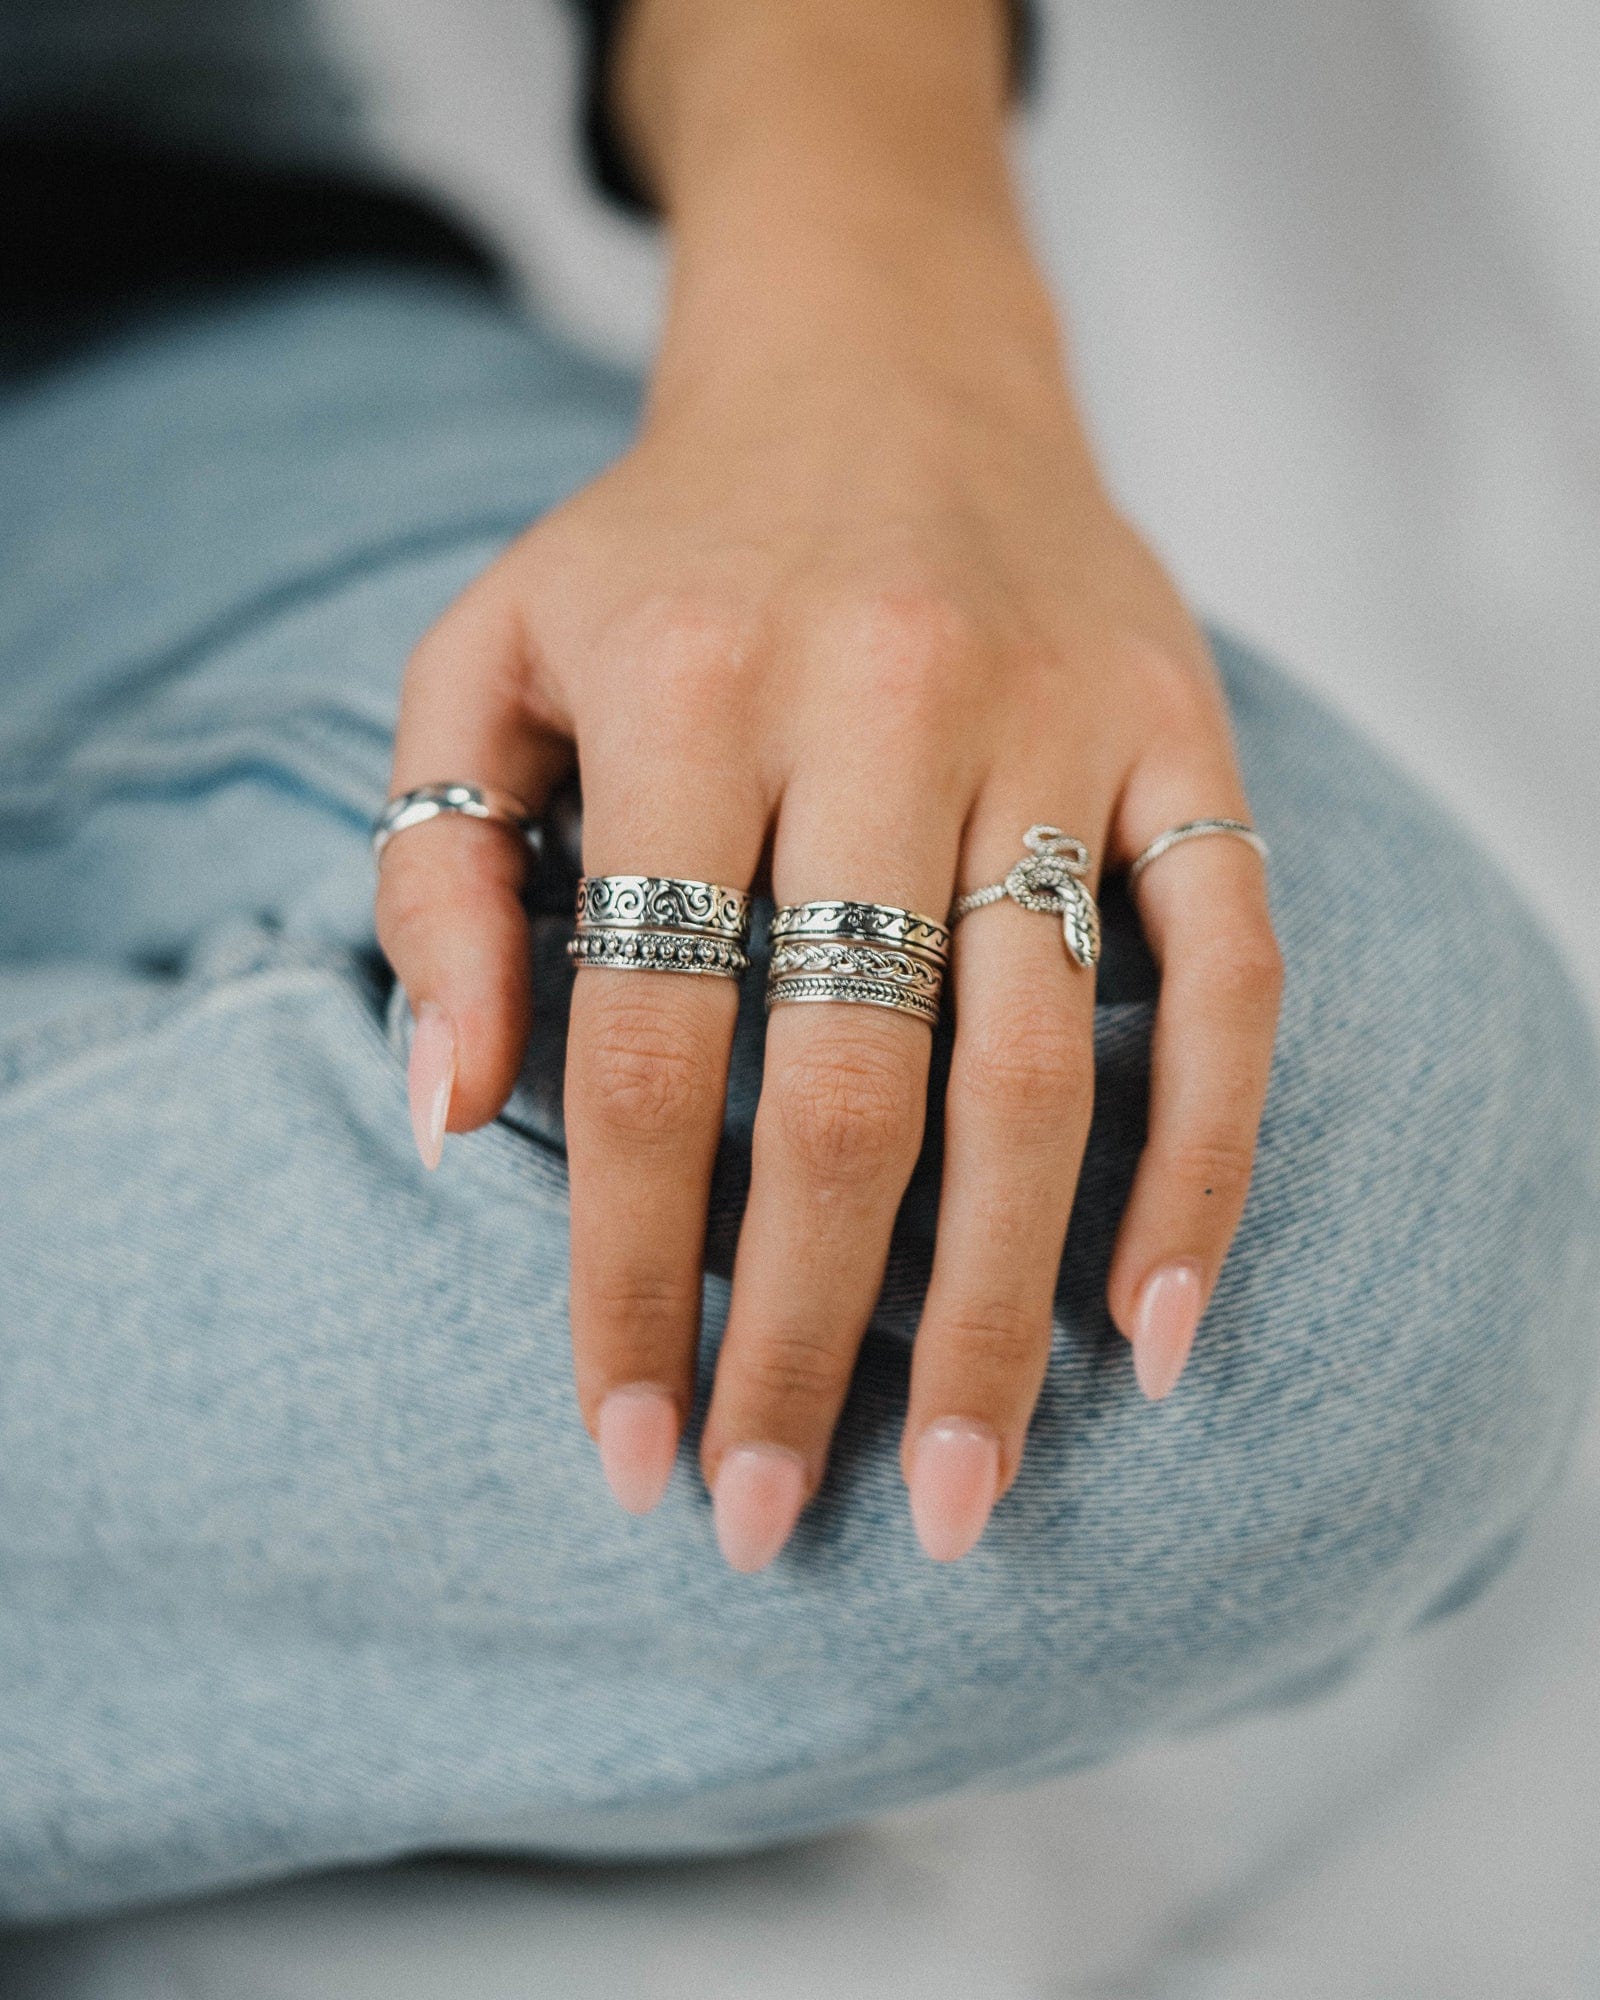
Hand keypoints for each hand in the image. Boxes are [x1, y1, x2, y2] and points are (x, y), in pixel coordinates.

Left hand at [374, 0, 1281, 1570]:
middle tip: (776, 1519)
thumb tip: (456, 1122)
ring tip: (968, 1493)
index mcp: (681, 689)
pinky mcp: (1182, 738)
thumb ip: (435, 876)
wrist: (883, 367)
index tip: (628, 1451)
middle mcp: (879, 704)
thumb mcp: (484, 655)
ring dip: (1003, 1311)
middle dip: (806, 1337)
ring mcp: (1056, 726)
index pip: (651, 1048)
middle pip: (850, 1091)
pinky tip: (1158, 1328)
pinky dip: (1203, 1162)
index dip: (634, 1275)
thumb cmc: (664, 546)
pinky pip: (1227, 976)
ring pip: (1041, 1066)